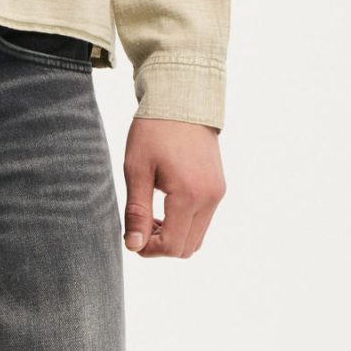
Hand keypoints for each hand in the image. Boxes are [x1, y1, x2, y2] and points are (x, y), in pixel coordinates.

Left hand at [122, 118, 224, 257]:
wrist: (183, 101)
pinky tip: (165, 206)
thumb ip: (136, 211)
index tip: (132, 236)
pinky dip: (184, 224)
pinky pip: (203, 221)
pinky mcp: (218, 189)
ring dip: (173, 236)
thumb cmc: (154, 131)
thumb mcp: (136, 170)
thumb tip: (134, 246)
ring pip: (197, 238)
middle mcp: (210, 198)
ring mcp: (217, 194)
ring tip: (151, 216)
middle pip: (187, 248)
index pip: (172, 246)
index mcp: (189, 194)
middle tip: (139, 226)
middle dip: (161, 246)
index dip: (149, 250)